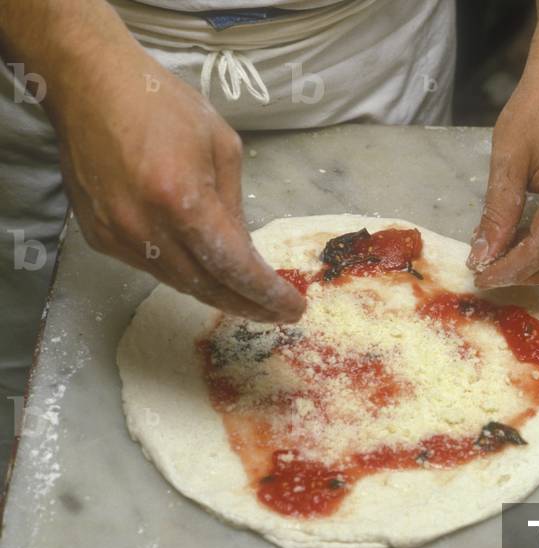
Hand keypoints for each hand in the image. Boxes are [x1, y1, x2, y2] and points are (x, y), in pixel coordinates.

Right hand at [53, 51, 304, 322]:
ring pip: (178, 282)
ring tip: (247, 298)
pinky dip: (183, 273)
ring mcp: (117, 236)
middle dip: (246, 305)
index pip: (234, 267)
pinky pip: (151, 267)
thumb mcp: (221, 147)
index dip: (266, 294)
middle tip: (275, 314)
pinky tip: (204, 270)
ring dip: (216, 292)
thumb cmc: (161, 105)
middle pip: (206, 286)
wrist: (88, 85)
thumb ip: (234, 206)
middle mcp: (145, 228)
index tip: (293, 309)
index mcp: (181, 200)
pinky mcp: (99, 237)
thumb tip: (244, 251)